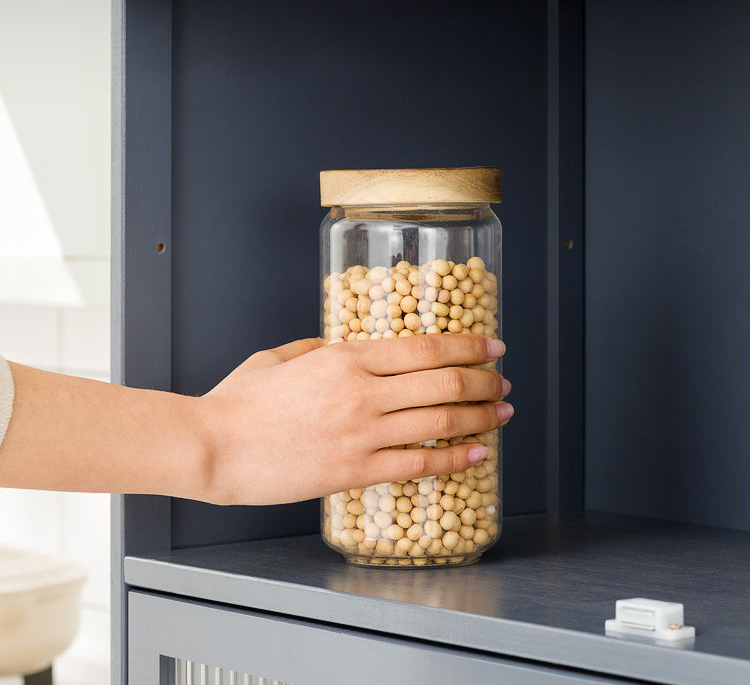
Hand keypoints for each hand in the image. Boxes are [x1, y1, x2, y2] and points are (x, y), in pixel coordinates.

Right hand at [199, 334, 512, 504]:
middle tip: (503, 380)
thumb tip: (343, 347)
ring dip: (481, 417)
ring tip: (503, 412)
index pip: (425, 347)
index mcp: (345, 357)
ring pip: (440, 423)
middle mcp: (362, 392)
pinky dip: (455, 459)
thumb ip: (319, 348)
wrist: (214, 448)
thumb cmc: (240, 401)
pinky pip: (418, 465)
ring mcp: (362, 434)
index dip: (467, 345)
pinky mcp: (355, 471)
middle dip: (484, 380)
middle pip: (444, 383)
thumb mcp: (280, 357)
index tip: (492, 345)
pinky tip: (479, 454)